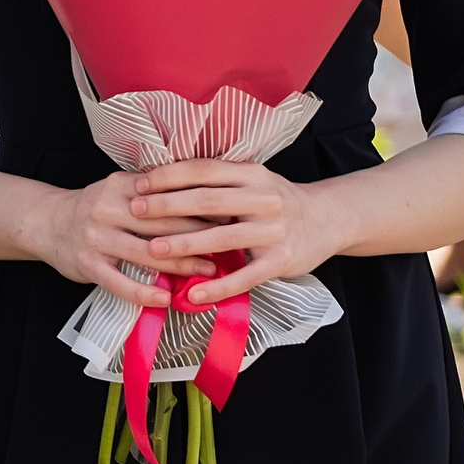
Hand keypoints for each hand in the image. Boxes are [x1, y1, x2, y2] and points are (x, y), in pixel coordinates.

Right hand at [15, 171, 218, 309]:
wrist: (47, 223)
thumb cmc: (95, 208)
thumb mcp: (120, 188)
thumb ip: (154, 189)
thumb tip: (204, 191)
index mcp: (120, 185)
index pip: (166, 193)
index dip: (200, 203)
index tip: (229, 211)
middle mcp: (106, 208)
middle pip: (161, 222)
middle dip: (199, 233)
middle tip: (230, 243)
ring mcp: (95, 237)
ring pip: (146, 253)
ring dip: (181, 264)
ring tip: (208, 270)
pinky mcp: (87, 264)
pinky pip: (120, 283)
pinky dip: (144, 293)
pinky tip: (166, 299)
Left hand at [130, 160, 353, 304]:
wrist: (329, 219)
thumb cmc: (277, 199)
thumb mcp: (252, 180)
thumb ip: (217, 181)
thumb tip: (162, 179)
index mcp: (251, 174)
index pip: (203, 170)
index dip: (169, 177)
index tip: (139, 185)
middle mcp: (263, 199)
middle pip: (207, 201)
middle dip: (167, 206)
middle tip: (135, 212)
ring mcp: (273, 231)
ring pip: (222, 238)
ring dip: (185, 244)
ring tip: (154, 250)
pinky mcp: (281, 261)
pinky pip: (245, 276)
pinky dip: (218, 286)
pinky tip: (193, 293)